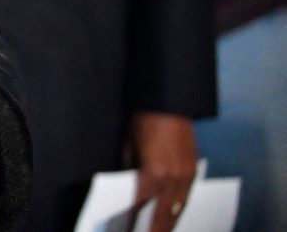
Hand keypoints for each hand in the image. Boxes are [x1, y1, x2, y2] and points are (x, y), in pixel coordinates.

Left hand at [129, 112, 196, 231]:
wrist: (169, 102)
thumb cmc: (143, 120)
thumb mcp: (128, 145)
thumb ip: (130, 168)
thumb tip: (129, 185)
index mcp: (153, 173)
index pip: (142, 206)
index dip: (136, 221)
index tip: (128, 229)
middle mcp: (172, 178)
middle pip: (164, 214)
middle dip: (156, 229)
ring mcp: (186, 175)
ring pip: (178, 208)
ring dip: (169, 222)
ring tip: (160, 231)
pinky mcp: (193, 169)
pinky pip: (185, 196)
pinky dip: (178, 208)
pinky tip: (172, 214)